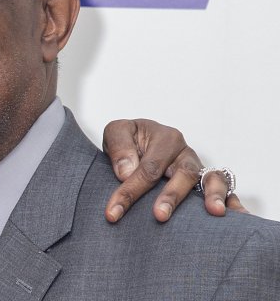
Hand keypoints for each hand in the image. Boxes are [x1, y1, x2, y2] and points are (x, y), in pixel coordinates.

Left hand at [102, 118, 248, 222]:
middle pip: (184, 173)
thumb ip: (119, 147)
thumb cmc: (129, 140)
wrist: (139, 142)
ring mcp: (200, 168)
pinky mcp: (208, 183)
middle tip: (160, 216)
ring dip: (214, 195)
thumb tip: (126, 172)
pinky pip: (227, 190)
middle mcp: (185, 153)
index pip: (149, 167)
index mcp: (165, 138)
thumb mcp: (116, 133)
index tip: (114, 212)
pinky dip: (234, 203)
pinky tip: (237, 217)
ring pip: (213, 179)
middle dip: (172, 195)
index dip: (130, 191)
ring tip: (215, 212)